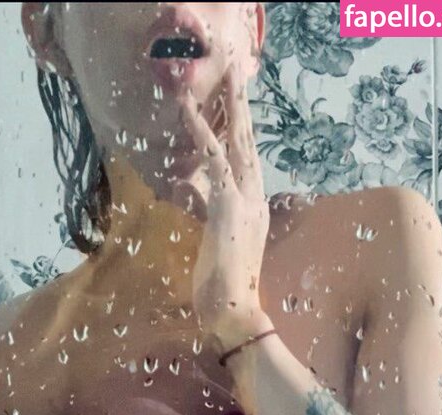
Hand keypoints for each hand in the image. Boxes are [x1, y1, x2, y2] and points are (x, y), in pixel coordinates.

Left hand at [174, 61, 270, 341]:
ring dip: (231, 104)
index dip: (241, 134)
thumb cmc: (225, 294)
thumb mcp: (214, 246)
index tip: (236, 109)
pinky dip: (199, 129)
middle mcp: (256, 200)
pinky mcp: (228, 205)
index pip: (247, 163)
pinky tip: (185, 105)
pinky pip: (212, 157)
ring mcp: (245, 200)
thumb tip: (191, 191)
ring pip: (237, 141)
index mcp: (255, 211)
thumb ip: (206, 214)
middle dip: (242, 108)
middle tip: (238, 73)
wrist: (237, 315)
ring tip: (227, 71)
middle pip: (248, 143)